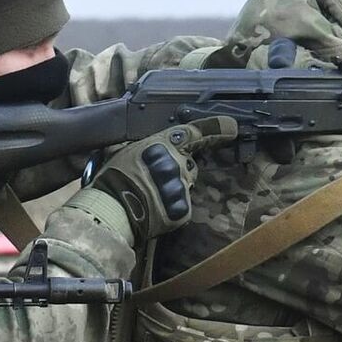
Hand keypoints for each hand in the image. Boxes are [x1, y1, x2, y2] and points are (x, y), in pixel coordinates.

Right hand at [89, 117, 238, 239]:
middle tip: (154, 181)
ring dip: (172, 192)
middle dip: (177, 171)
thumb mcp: (124, 152)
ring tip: (148, 199)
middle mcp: (177, 163)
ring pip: (184, 187)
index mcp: (163, 144)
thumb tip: (150, 145)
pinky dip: (170, 211)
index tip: (232, 128)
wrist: (109, 213)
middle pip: (188, 165)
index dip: (216, 129)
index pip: (196, 133)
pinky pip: (181, 209)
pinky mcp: (181, 211)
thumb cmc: (111, 181)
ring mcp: (181, 188)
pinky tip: (154, 212)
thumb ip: (146, 147)